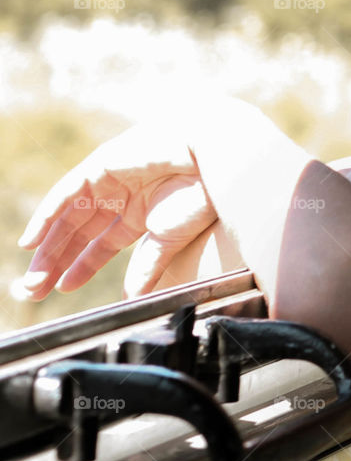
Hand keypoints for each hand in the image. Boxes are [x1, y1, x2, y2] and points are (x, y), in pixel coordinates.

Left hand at [14, 121, 216, 300]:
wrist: (209, 163)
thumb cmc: (198, 198)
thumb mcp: (168, 240)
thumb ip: (146, 267)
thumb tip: (132, 297)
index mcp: (139, 217)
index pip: (101, 246)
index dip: (81, 267)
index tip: (63, 288)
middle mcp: (120, 199)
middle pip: (79, 233)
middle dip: (56, 261)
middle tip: (36, 289)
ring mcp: (109, 181)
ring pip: (68, 217)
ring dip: (47, 246)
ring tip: (33, 275)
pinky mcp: (100, 165)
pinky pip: (66, 194)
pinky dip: (46, 217)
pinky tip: (32, 241)